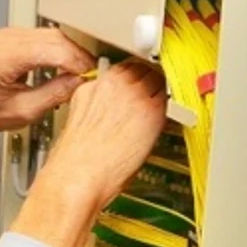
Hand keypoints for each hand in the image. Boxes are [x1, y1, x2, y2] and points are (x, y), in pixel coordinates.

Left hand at [0, 28, 97, 156]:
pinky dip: (62, 48)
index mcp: (1, 61)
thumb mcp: (27, 111)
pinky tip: (68, 63)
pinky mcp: (15, 35)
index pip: (49, 51)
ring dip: (71, 51)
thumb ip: (55, 93)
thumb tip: (80, 80)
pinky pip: (46, 35)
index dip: (74, 62)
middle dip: (76, 56)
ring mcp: (8, 36)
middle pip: (53, 39)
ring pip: (53, 34)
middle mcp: (3, 42)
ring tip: (80, 71)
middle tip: (89, 74)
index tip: (88, 74)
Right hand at [6, 60, 167, 246]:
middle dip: (146, 81)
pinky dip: (169, 107)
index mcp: (90, 88)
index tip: (133, 89)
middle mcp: (112, 86)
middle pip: (140, 69)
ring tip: (158, 107)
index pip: (119, 69)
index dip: (130, 80)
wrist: (77, 177)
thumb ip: (98, 107)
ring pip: (157, 80)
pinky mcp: (151, 111)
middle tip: (149, 96)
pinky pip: (168, 99)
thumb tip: (116, 110)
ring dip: (159, 91)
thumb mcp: (81, 123)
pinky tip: (164, 121)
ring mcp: (133, 95)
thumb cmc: (76, 162)